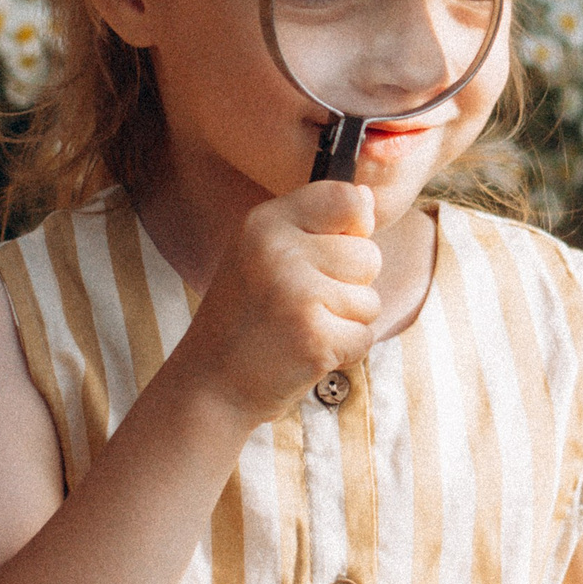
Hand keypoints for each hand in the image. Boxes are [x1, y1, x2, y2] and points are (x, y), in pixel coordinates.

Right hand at [170, 181, 379, 424]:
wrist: (212, 385)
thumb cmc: (248, 317)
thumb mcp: (264, 253)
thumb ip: (314, 223)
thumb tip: (369, 198)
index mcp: (264, 223)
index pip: (347, 199)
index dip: (354, 226)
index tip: (328, 252)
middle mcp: (278, 252)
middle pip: (368, 254)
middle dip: (350, 286)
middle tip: (303, 305)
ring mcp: (296, 294)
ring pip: (370, 300)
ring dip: (346, 322)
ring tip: (301, 328)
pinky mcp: (314, 337)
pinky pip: (364, 336)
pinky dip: (344, 351)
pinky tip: (306, 352)